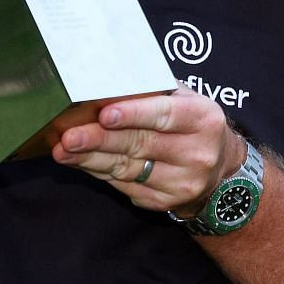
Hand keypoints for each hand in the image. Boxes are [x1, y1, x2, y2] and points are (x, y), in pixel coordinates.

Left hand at [53, 88, 244, 214]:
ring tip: (63, 150)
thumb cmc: (193, 124)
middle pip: (140, 144)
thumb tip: (107, 82)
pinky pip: (125, 185)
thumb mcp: (186, 100)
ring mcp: (182, 181)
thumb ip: (155, 92)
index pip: (164, 115)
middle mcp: (197, 152)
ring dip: (90, 159)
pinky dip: (99, 172)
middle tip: (69, 136)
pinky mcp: (165, 201)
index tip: (104, 114)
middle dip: (99, 140)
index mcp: (203, 118)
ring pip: (127, 168)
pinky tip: (80, 162)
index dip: (133, 114)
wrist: (221, 169)